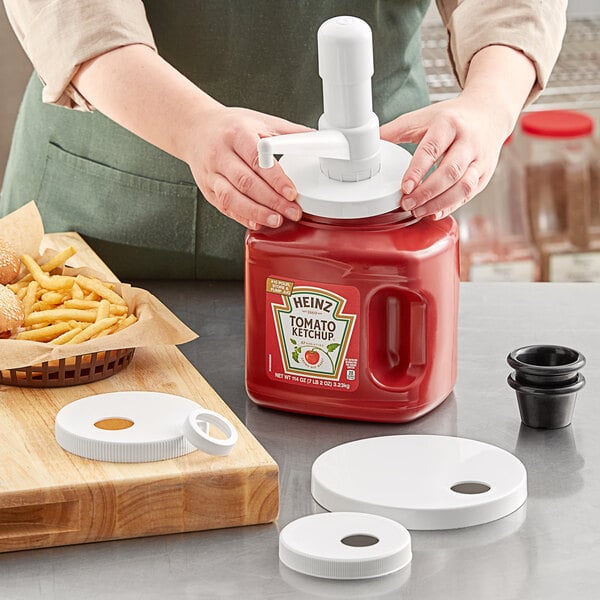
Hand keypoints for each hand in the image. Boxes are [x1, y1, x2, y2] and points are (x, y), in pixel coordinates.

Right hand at [186, 106, 310, 229]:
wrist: (196, 129)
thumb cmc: (230, 127)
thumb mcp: (259, 121)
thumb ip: (289, 132)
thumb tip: (317, 138)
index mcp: (236, 134)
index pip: (257, 159)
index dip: (275, 179)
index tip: (292, 193)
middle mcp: (220, 154)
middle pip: (246, 182)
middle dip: (272, 201)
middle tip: (292, 212)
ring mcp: (211, 174)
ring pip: (232, 198)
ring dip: (256, 213)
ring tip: (276, 220)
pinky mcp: (207, 189)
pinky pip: (224, 207)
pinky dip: (242, 217)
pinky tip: (257, 223)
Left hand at [380, 95, 509, 219]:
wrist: (489, 114)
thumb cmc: (453, 117)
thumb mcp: (424, 117)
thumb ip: (396, 129)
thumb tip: (369, 140)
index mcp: (449, 124)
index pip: (432, 149)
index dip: (418, 170)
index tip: (405, 187)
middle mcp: (468, 142)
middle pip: (450, 172)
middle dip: (427, 192)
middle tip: (406, 204)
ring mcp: (480, 160)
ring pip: (463, 186)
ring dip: (439, 203)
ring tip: (418, 211)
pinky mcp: (485, 175)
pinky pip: (469, 195)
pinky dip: (451, 207)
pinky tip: (434, 213)